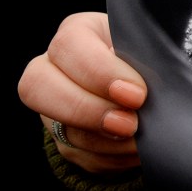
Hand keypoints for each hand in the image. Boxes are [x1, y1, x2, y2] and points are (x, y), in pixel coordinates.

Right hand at [18, 12, 145, 174]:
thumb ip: (149, 59)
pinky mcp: (65, 139)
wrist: (154, 85)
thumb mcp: (152, 48)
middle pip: (37, 86)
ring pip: (61, 129)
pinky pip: (79, 155)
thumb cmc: (153, 56)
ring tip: (140, 140)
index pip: (69, 45)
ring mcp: (54, 105)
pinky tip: (135, 151)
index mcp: (79, 33)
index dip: (100, 73)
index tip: (137, 94)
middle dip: (87, 110)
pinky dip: (111, 158)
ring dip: (105, 142)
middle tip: (130, 123)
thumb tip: (154, 85)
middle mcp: (54, 66)